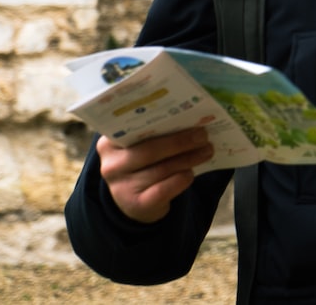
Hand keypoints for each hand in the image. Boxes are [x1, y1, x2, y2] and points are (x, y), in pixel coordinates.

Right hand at [96, 126, 214, 223]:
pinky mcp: (136, 205)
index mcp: (109, 143)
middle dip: (181, 141)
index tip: (184, 110)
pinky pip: (164, 190)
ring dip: (188, 159)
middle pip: (150, 150)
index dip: (160, 118)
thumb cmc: (143, 165)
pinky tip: (191, 173)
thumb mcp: (140, 147)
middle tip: (203, 135)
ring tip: (206, 150)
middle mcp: (111, 165)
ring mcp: (121, 188)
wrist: (136, 202)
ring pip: (161, 169)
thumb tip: (191, 118)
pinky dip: (181, 179)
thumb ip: (155, 133)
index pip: (132, 127)